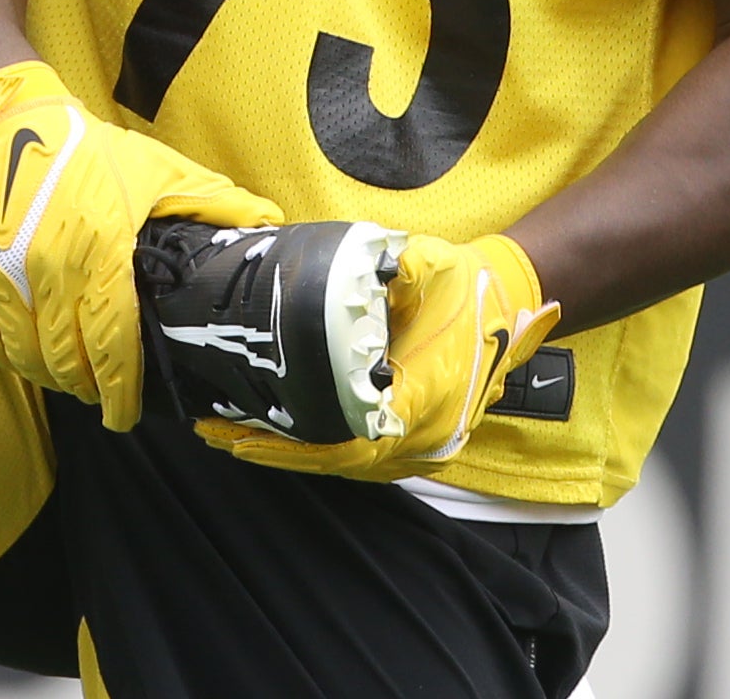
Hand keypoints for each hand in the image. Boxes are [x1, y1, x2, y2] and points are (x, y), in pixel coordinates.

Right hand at [0, 60, 280, 429]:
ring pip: (26, 356)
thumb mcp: (154, 169)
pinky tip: (24, 356)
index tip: (124, 414)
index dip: (120, 389)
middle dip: (87, 387)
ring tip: (67, 378)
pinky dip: (7, 356)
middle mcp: (48, 274)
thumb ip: (209, 202)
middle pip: (68, 360)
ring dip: (49, 376)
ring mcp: (1, 279)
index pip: (112, 344)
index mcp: (100, 255)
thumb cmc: (83, 148)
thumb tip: (266, 222)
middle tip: (100, 395)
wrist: (1, 121)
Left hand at [199, 232, 557, 478]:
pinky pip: (360, 454)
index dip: (297, 449)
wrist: (509, 303)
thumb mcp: (432, 267)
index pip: (354, 441)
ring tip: (235, 439)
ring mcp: (425, 442)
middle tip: (220, 436)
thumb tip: (361, 265)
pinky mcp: (418, 437)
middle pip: (341, 463)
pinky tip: (281, 436)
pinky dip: (317, 450)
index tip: (247, 438)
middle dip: (277, 454)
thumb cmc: (468, 289)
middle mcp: (427, 435)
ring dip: (292, 456)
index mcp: (426, 398)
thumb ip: (398, 268)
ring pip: (349, 464)